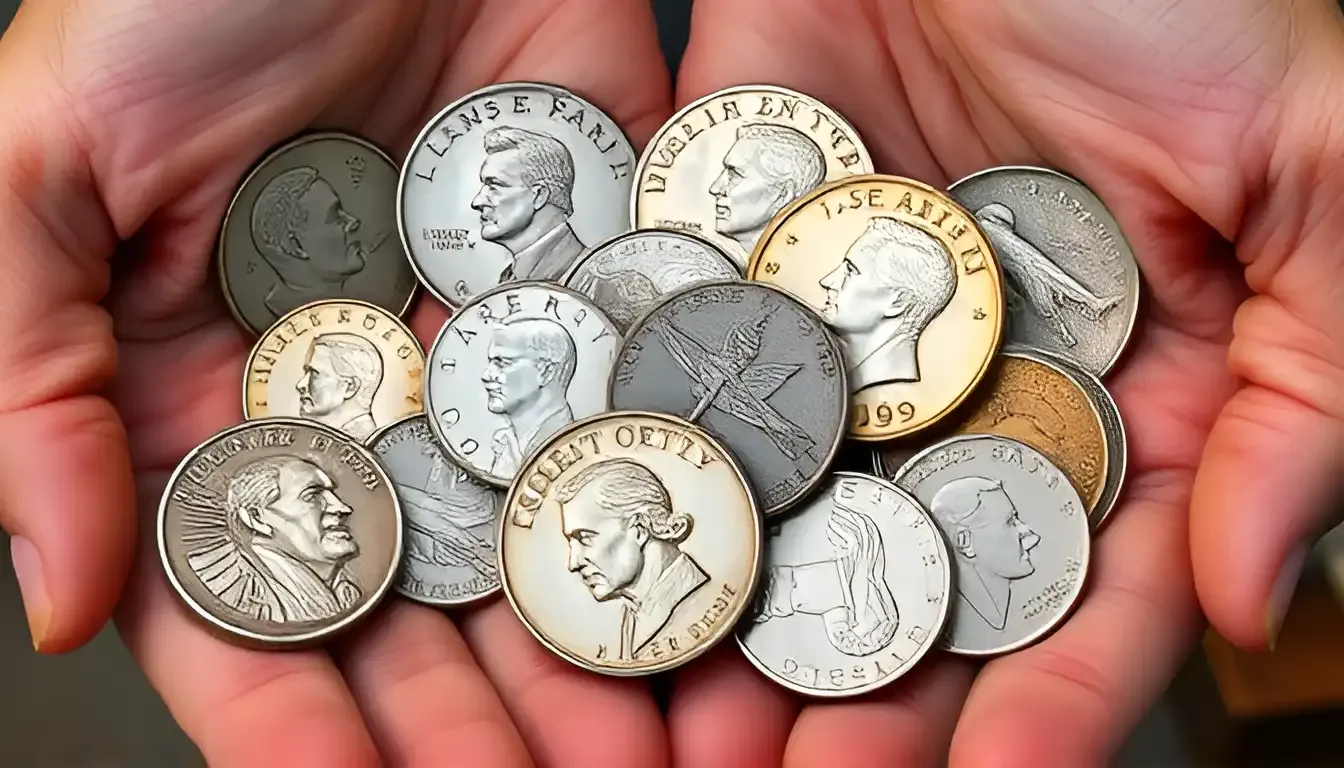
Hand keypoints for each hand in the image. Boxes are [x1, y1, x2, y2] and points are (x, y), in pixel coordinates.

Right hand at [0, 1, 670, 764]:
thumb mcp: (41, 162)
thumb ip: (29, 381)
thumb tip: (57, 594)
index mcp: (217, 400)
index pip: (253, 604)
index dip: (294, 720)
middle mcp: (369, 406)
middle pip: (424, 608)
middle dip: (479, 722)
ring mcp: (500, 359)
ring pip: (550, 543)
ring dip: (599, 656)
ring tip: (661, 748)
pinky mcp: (611, 290)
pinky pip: (653, 418)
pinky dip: (693, 510)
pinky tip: (734, 605)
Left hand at [669, 0, 1343, 764]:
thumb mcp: (1316, 175)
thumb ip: (1308, 391)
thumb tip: (1252, 593)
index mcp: (1115, 395)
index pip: (1078, 588)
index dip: (1041, 702)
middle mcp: (960, 389)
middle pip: (901, 581)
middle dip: (846, 702)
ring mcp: (830, 328)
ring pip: (771, 506)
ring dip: (718, 620)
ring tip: (662, 724)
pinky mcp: (723, 247)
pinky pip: (669, 362)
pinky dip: (623, 449)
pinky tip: (567, 549)